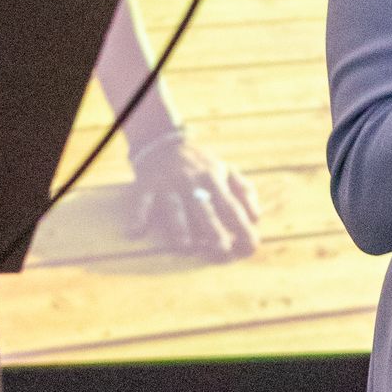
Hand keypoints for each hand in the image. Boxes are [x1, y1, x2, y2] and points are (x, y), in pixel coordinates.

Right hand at [127, 132, 262, 259]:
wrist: (164, 143)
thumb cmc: (201, 164)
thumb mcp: (226, 170)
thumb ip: (243, 192)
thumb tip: (256, 217)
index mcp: (214, 180)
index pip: (231, 207)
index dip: (242, 226)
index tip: (252, 246)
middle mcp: (192, 183)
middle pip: (204, 209)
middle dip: (214, 229)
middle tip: (223, 249)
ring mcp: (168, 185)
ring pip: (174, 208)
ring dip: (180, 227)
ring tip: (186, 247)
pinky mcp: (146, 186)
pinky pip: (142, 201)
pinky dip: (139, 215)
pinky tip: (135, 231)